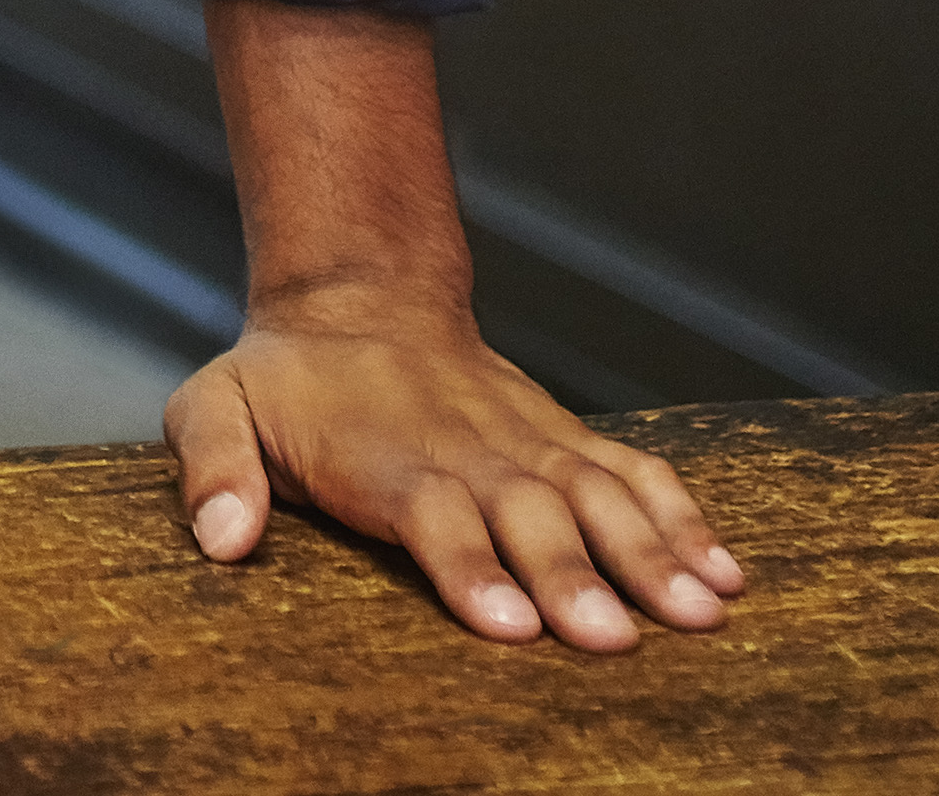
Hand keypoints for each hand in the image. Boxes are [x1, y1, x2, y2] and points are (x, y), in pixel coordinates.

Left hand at [167, 280, 744, 648]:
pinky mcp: (566, 439)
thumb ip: (213, 467)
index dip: (471, 568)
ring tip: (701, 611)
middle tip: (615, 638)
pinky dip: (683, 516)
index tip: (509, 624)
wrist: (361, 300)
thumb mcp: (216, 404)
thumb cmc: (286, 378)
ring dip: (651, 553)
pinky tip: (726, 571)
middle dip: (573, 576)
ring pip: (597, 496)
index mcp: (387, 458)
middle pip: (528, 515)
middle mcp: (469, 452)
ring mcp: (528, 444)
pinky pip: (634, 473)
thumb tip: (221, 540)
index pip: (433, 517)